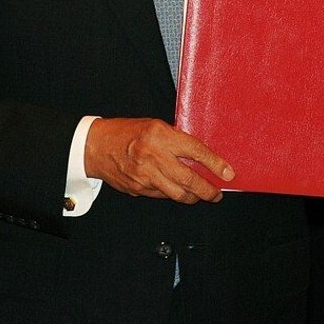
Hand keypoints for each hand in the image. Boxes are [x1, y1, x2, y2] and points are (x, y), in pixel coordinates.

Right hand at [84, 117, 233, 203]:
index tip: (228, 173)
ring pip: (177, 194)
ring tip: (201, 195)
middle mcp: (153, 156)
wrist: (96, 146)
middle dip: (208, 190)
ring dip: (193, 197)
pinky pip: (162, 195)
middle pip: (189, 179)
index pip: (195, 151)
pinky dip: (173, 194)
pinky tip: (178, 191)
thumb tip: (199, 156)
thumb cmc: (127, 132)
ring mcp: (144, 176)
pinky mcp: (138, 189)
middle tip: (217, 193)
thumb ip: (176, 139)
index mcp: (160, 136)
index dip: (214, 164)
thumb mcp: (155, 126)